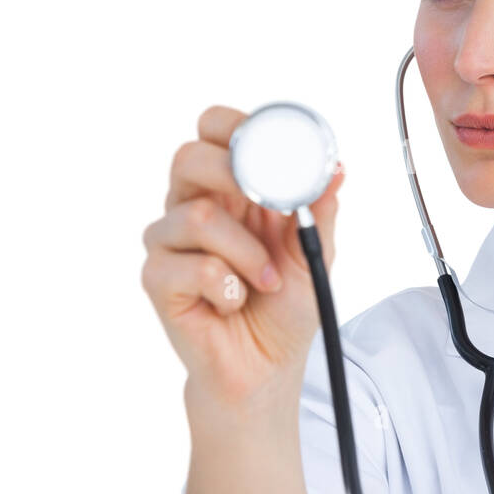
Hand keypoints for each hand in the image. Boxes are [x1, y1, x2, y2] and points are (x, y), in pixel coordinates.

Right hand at [141, 105, 346, 415]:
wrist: (267, 368)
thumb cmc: (283, 307)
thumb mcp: (313, 253)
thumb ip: (319, 210)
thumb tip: (335, 169)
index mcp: (230, 188)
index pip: (214, 129)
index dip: (235, 126)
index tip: (273, 149)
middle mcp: (194, 205)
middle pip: (188, 156)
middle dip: (233, 173)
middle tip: (270, 206)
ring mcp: (170, 242)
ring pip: (197, 215)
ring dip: (246, 253)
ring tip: (266, 280)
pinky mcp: (158, 280)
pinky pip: (188, 266)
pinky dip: (227, 287)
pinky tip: (235, 303)